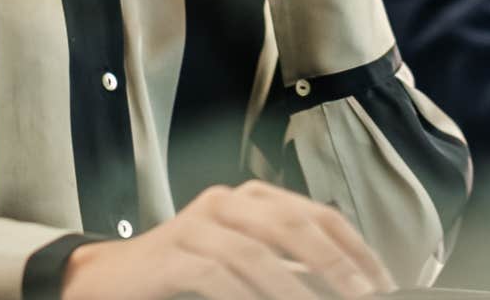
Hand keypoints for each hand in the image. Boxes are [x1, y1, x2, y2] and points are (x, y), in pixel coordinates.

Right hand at [61, 180, 395, 299]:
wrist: (108, 280)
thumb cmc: (182, 276)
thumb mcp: (244, 267)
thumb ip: (287, 270)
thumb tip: (342, 287)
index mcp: (253, 199)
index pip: (318, 215)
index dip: (355, 249)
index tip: (381, 283)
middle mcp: (227, 202)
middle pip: (294, 225)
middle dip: (335, 265)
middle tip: (362, 296)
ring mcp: (197, 224)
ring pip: (258, 253)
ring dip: (294, 290)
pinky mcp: (171, 253)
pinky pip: (217, 274)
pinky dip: (246, 296)